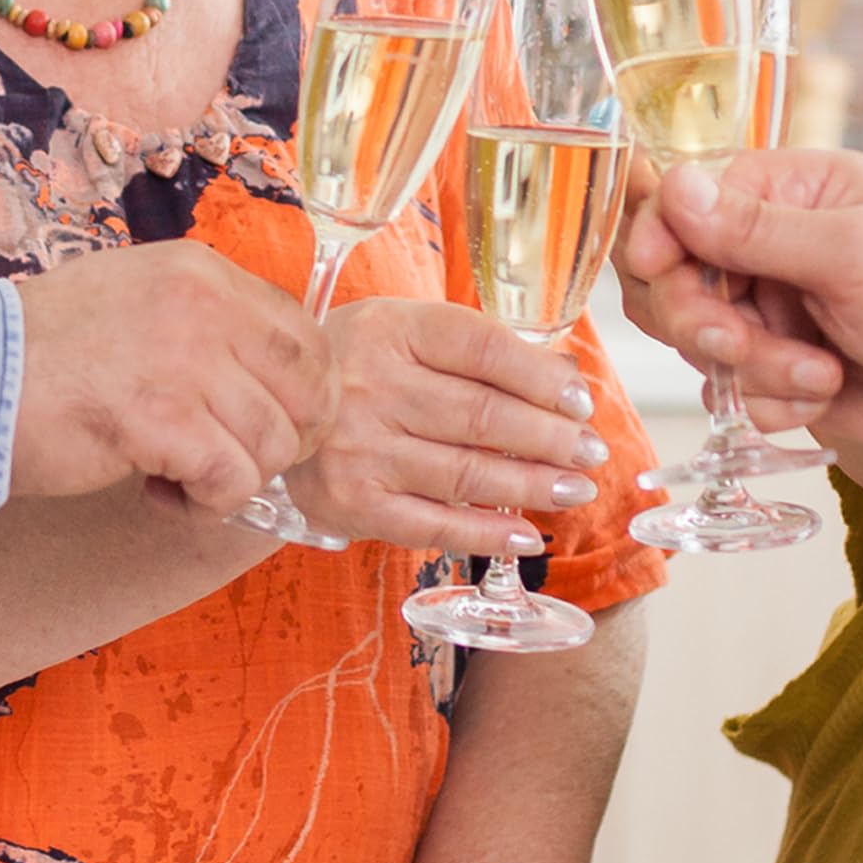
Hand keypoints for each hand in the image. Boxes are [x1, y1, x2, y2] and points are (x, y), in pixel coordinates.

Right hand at [9, 241, 336, 511]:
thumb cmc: (41, 351)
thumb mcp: (135, 299)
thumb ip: (203, 322)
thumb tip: (266, 378)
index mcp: (202, 272)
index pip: (306, 337)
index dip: (300, 395)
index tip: (266, 426)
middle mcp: (204, 305)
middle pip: (308, 392)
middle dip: (281, 442)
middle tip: (229, 461)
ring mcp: (185, 360)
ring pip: (272, 445)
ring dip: (231, 478)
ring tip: (175, 478)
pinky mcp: (161, 421)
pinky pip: (230, 482)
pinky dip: (203, 505)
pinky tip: (157, 493)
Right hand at [284, 296, 606, 559]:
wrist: (271, 409)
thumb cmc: (356, 366)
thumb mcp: (406, 331)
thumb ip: (478, 349)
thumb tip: (564, 378)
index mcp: (389, 329)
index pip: (484, 350)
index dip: (542, 379)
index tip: (579, 401)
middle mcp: (369, 386)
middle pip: (483, 416)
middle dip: (552, 438)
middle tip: (590, 452)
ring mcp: (358, 449)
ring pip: (467, 473)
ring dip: (533, 486)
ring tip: (574, 489)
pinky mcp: (351, 503)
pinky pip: (433, 525)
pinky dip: (486, 533)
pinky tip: (526, 534)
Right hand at [614, 150, 862, 473]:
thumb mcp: (851, 254)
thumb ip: (753, 228)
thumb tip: (675, 186)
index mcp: (798, 191)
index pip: (688, 201)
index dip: (663, 238)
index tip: (660, 270)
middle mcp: (779, 248)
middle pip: (677, 277)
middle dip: (706, 319)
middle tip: (741, 342)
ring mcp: (780, 313)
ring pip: (701, 342)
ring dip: (754, 367)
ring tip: (820, 374)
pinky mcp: (786, 372)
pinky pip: (735, 391)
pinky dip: (775, 401)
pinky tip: (828, 396)